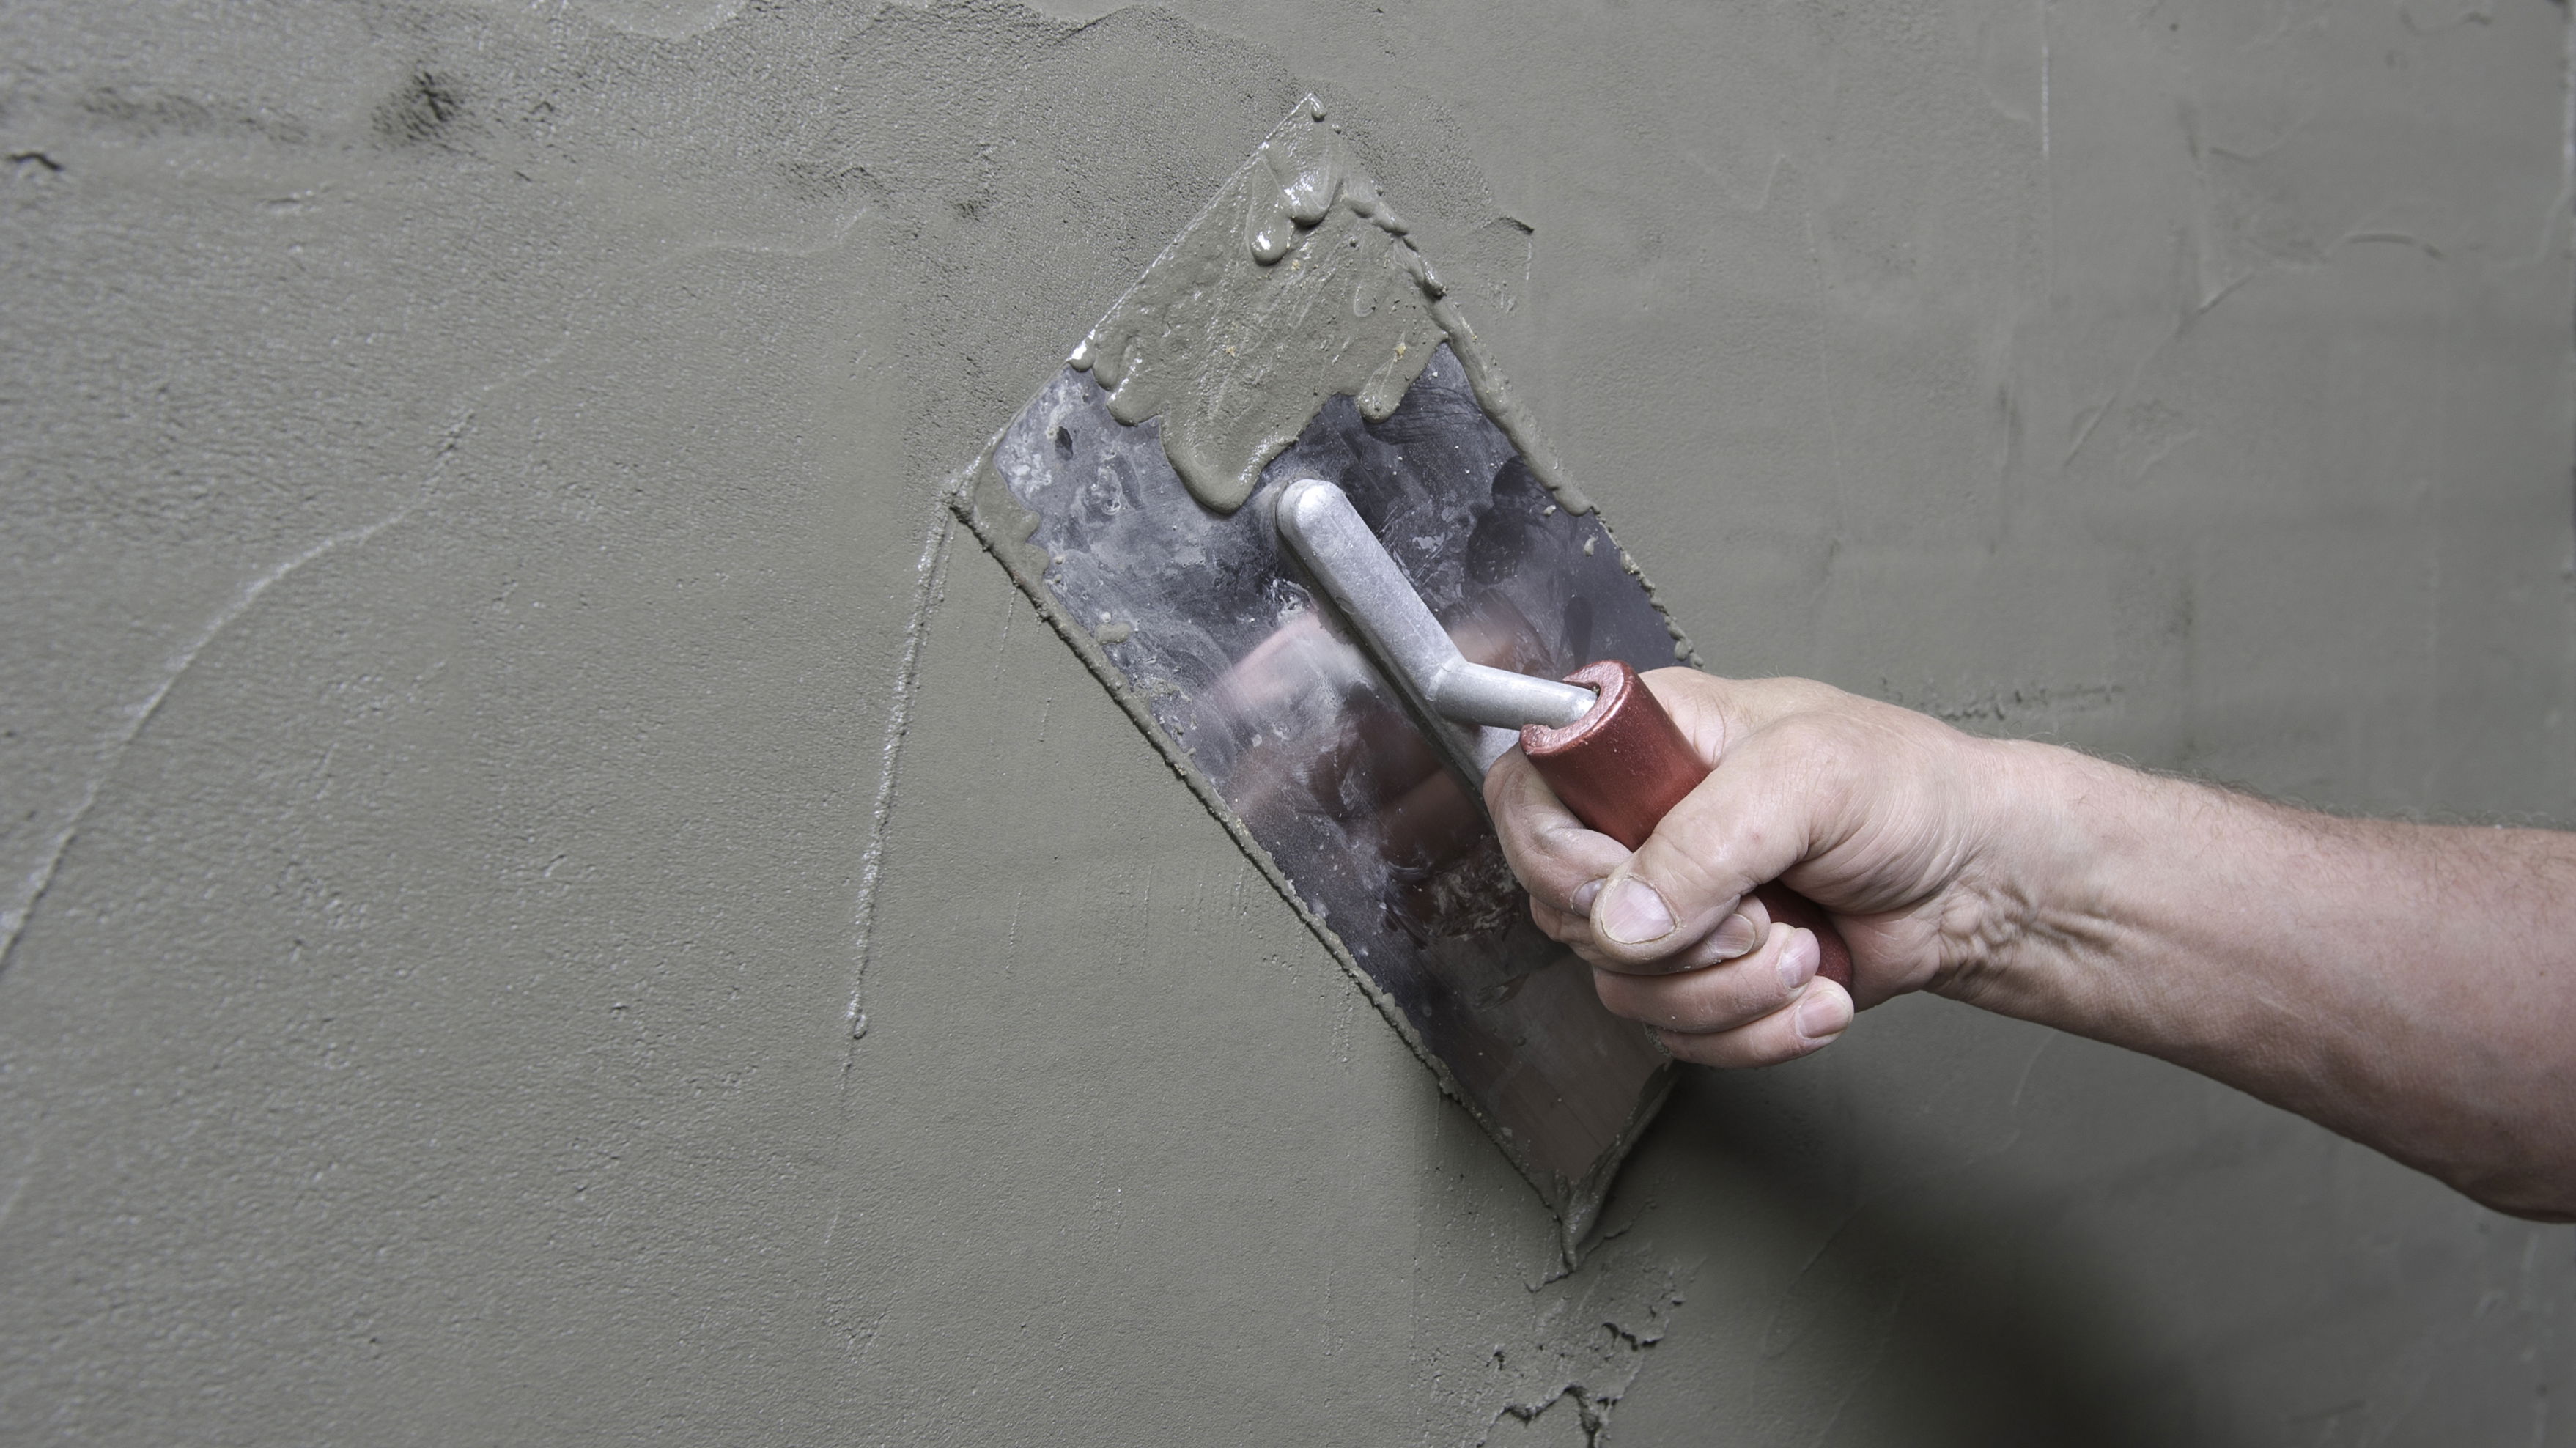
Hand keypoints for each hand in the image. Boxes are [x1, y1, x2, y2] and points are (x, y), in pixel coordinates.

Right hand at [1484, 669, 2039, 1067]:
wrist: (1981, 881)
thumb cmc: (1909, 791)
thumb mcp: (1807, 779)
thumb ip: (1703, 842)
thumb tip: (1621, 920)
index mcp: (1644, 743)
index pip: (1528, 794)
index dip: (1555, 855)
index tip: (1622, 885)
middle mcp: (1640, 825)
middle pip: (1566, 911)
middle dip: (1678, 940)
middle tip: (1761, 915)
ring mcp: (1671, 907)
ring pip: (1625, 988)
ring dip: (1728, 992)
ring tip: (1806, 952)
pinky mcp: (1706, 978)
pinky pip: (1681, 1037)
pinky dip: (1757, 1031)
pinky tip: (1817, 990)